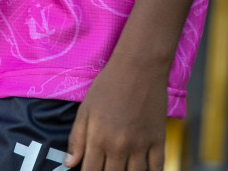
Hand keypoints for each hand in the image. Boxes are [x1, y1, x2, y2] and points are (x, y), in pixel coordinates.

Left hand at [66, 53, 168, 170]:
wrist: (139, 67)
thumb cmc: (108, 85)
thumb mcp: (86, 109)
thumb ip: (77, 138)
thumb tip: (70, 164)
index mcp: (98, 139)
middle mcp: (119, 147)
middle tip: (106, 167)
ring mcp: (141, 145)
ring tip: (122, 168)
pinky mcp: (158, 140)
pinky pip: (157, 168)